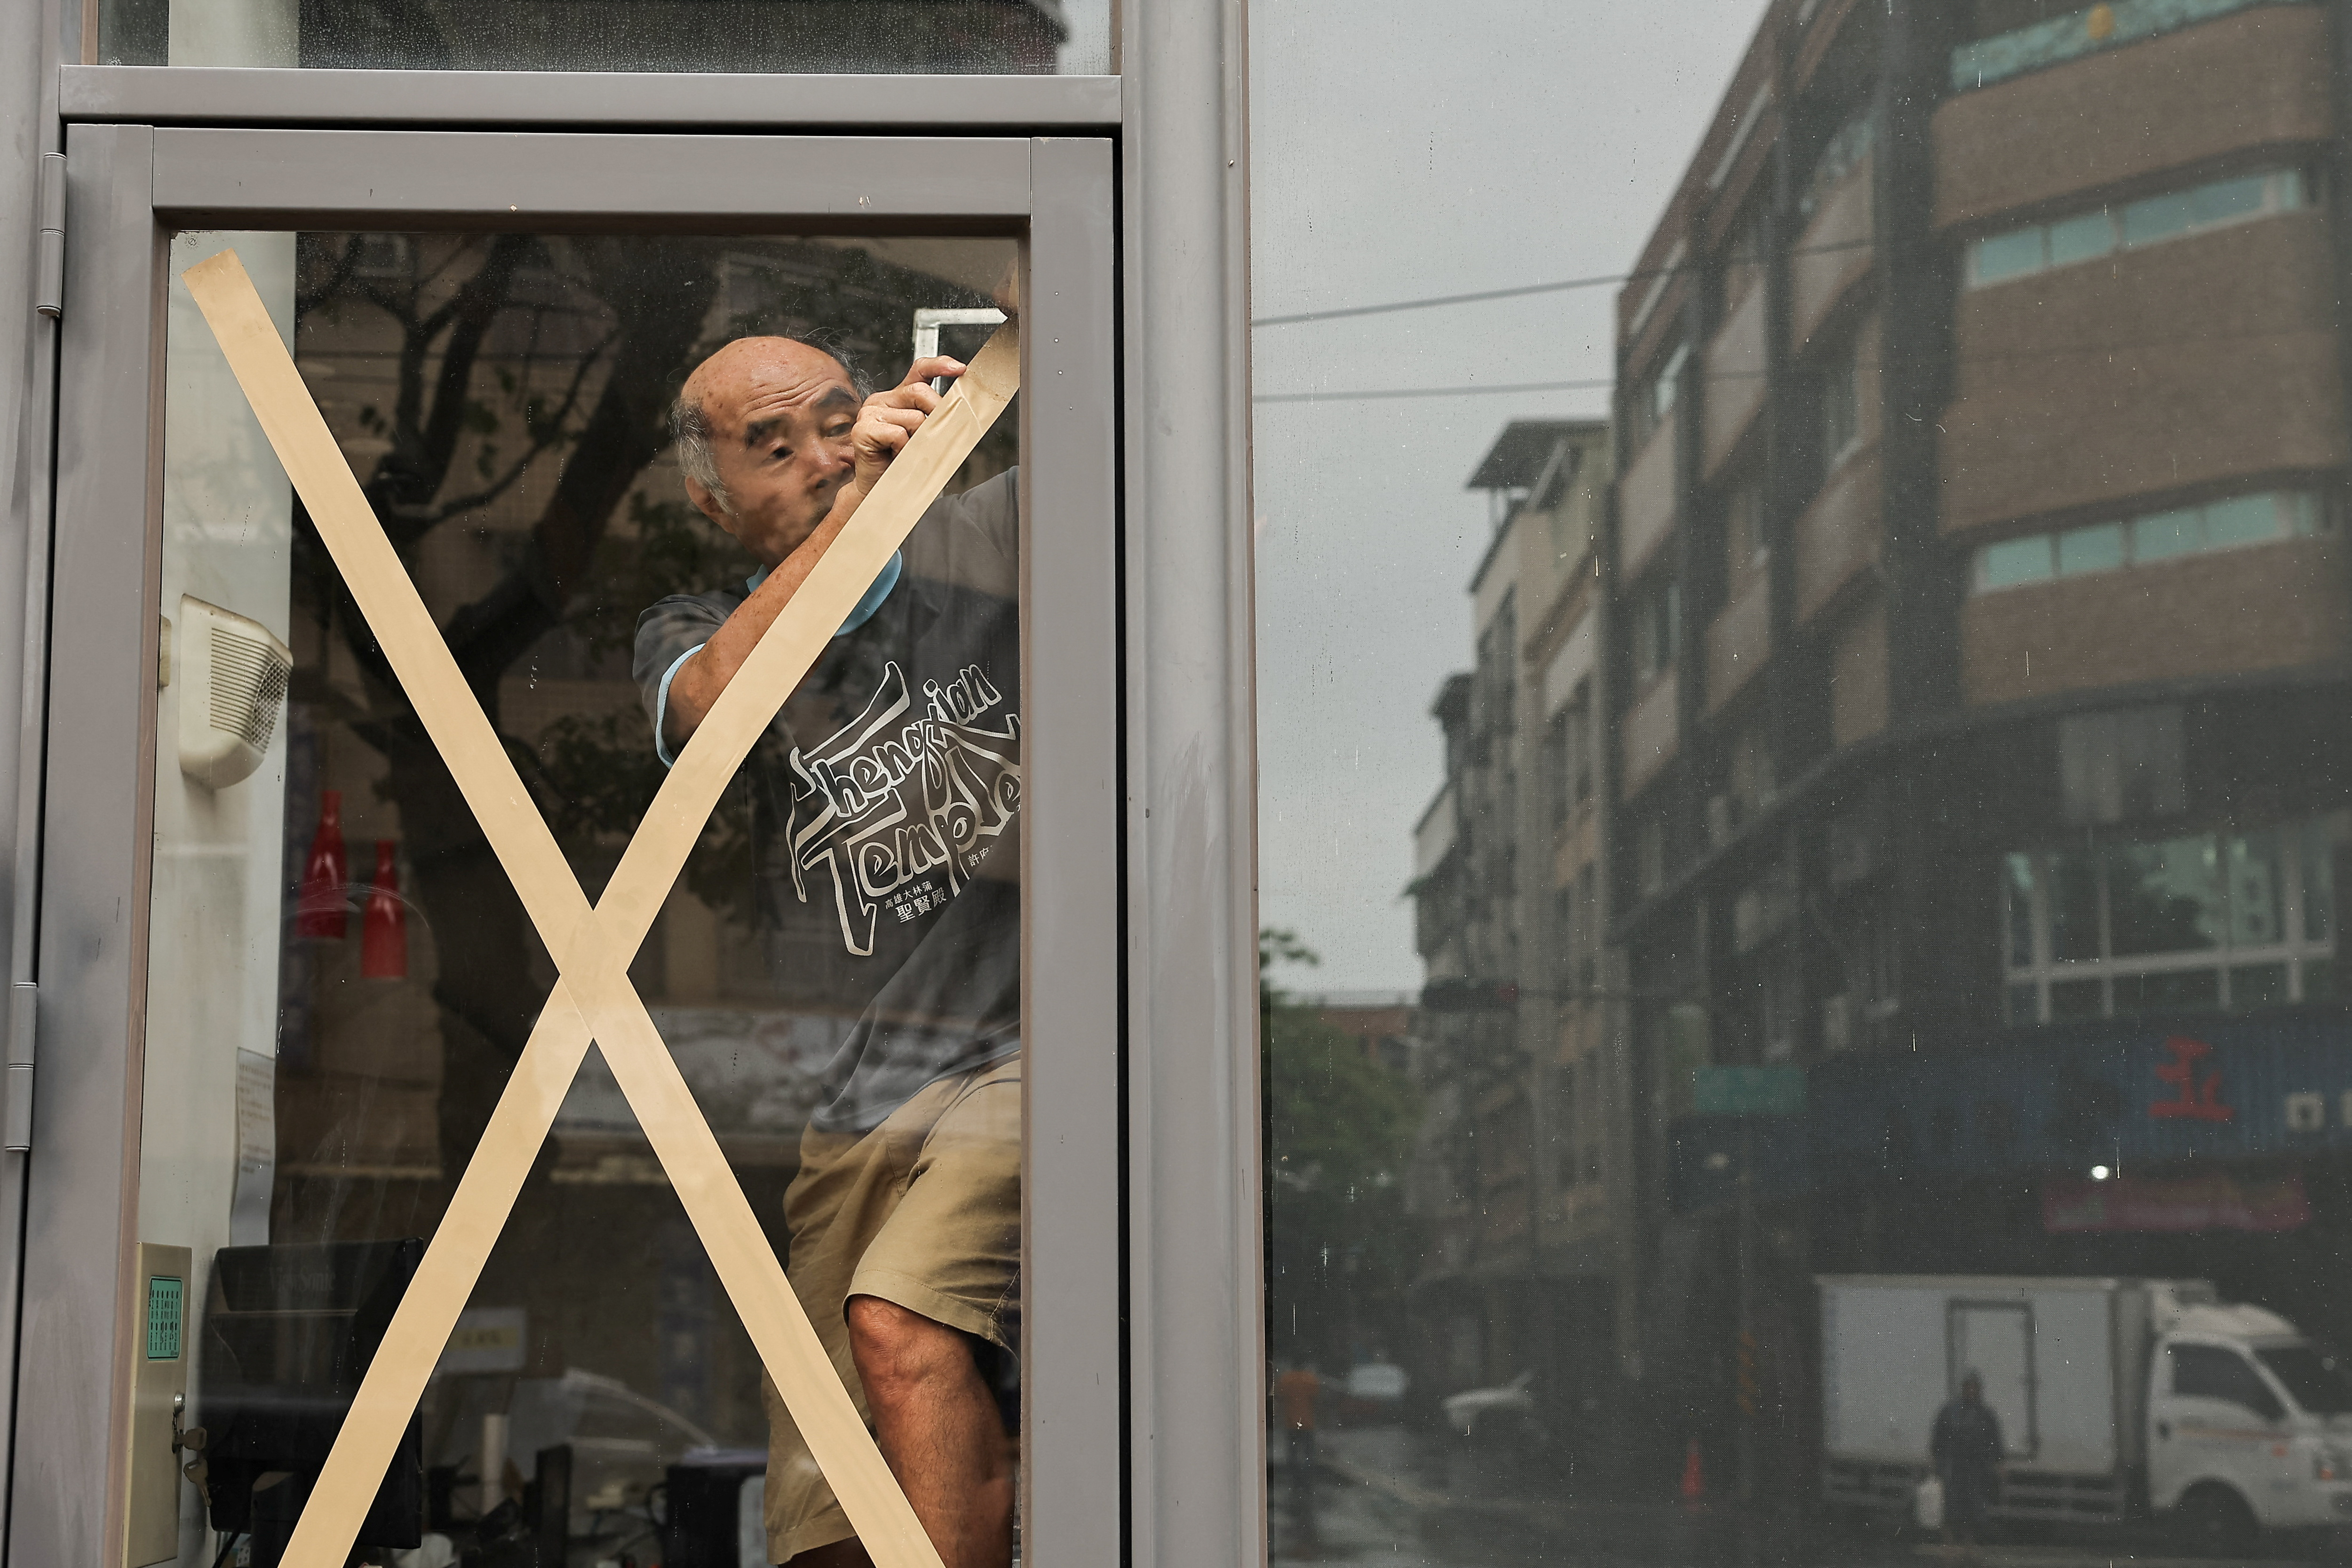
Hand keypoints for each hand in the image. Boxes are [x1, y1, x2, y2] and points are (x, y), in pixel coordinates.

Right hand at [851, 355, 964, 492]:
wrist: (879, 489)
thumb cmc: (902, 463)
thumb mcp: (925, 435)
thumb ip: (936, 418)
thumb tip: (960, 411)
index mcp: (897, 397)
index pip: (919, 370)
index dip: (940, 365)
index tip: (959, 369)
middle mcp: (882, 400)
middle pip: (920, 391)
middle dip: (936, 414)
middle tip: (934, 437)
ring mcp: (869, 413)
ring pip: (914, 417)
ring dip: (918, 440)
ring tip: (907, 452)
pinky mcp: (862, 429)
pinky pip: (898, 434)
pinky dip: (903, 449)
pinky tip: (894, 456)